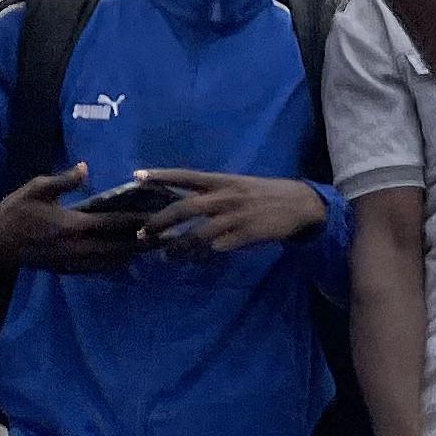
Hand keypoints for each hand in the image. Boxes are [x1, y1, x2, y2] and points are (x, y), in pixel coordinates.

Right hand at [0, 163, 150, 276]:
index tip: (161, 216)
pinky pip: (100, 269)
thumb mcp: (37, 188)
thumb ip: (64, 180)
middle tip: (172, 236)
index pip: (115, 223)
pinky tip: (133, 260)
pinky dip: (119, 265)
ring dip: (137, 255)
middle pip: (122, 247)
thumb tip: (86, 167)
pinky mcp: (69, 271)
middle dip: (147, 242)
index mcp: (72, 225)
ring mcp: (74, 263)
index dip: (139, 221)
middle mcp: (78, 248)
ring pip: (114, 261)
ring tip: (160, 249)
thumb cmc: (15, 211)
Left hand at [134, 171, 326, 254]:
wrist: (299, 205)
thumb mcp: (238, 185)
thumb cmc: (264, 194)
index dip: (161, 175)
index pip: (185, 176)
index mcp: (222, 181)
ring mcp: (234, 217)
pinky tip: (196, 260)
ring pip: (197, 234)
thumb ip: (213, 193)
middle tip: (142, 234)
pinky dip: (204, 255)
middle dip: (159, 222)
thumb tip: (185, 204)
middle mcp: (225, 197)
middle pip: (184, 208)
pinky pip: (218, 248)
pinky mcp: (245, 235)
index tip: (136, 176)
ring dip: (178, 247)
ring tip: (166, 256)